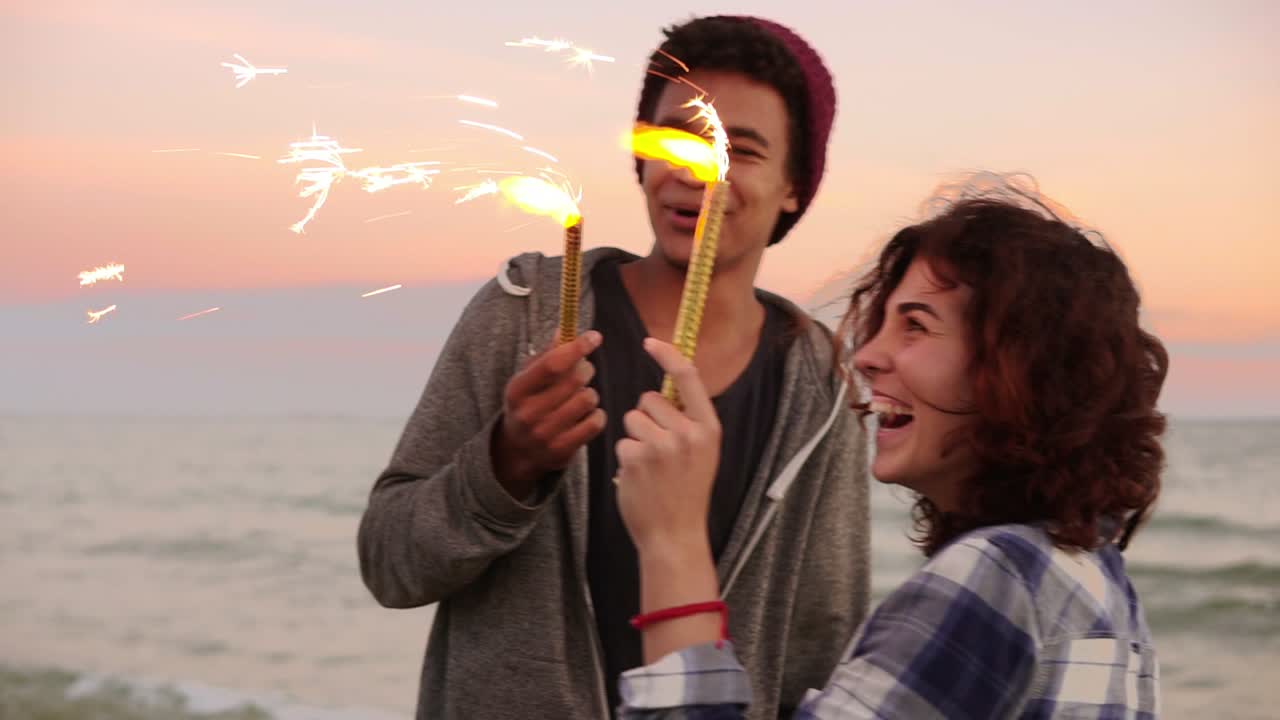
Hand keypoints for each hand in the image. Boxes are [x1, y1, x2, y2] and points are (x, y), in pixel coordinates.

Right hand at [493, 330, 606, 498]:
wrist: (517, 450)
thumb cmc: (527, 404)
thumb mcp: (528, 379)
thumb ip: (547, 354)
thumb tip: (565, 329)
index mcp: (517, 390)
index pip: (552, 364)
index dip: (577, 347)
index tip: (594, 337)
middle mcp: (528, 413)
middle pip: (574, 380)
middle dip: (585, 370)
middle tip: (583, 371)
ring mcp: (545, 434)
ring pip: (587, 400)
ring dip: (590, 393)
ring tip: (581, 395)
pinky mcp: (562, 450)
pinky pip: (595, 423)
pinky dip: (596, 415)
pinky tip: (585, 414)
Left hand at [614, 338, 721, 554]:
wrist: (675, 535)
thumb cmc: (686, 491)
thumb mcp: (702, 452)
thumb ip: (688, 421)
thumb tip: (665, 388)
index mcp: (709, 428)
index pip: (688, 377)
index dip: (668, 355)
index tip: (650, 342)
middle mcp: (688, 433)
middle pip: (650, 398)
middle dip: (647, 417)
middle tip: (661, 452)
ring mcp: (661, 445)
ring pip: (632, 418)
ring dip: (635, 437)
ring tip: (651, 466)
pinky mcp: (636, 458)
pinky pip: (621, 441)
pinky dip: (626, 458)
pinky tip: (640, 478)